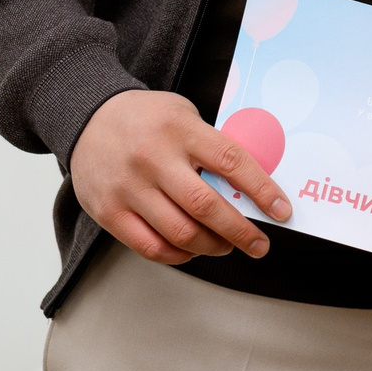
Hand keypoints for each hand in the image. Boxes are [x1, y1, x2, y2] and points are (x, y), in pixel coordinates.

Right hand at [71, 89, 290, 265]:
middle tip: (259, 245)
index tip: (283, 211)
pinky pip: (151, 247)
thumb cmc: (147, 118)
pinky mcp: (108, 211)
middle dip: (241, 232)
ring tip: (226, 245)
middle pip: (206, 206)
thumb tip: (249, 188)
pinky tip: (192, 250)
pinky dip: (179, 255)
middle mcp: (154, 159)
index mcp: (180, 129)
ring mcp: (129, 188)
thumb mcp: (184, 115)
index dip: (262, 190)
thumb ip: (211, 146)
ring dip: (212, 247)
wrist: (88, 116)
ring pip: (180, 233)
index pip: (231, 162)